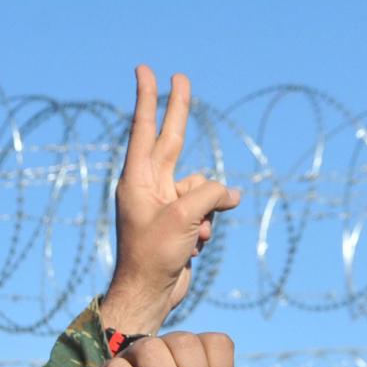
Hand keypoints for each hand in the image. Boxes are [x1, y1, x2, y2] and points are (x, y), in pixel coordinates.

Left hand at [106, 66, 241, 335]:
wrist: (149, 296)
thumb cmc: (154, 256)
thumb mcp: (184, 216)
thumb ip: (209, 192)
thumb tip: (229, 195)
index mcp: (137, 180)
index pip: (144, 129)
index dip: (148, 98)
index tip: (144, 70)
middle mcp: (148, 187)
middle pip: (171, 140)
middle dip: (178, 111)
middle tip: (181, 76)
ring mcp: (164, 203)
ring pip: (202, 185)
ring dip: (207, 209)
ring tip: (193, 236)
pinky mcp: (180, 220)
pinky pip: (207, 208)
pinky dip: (208, 225)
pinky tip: (195, 247)